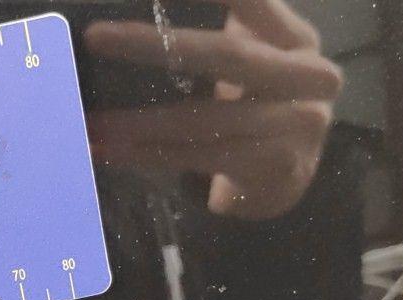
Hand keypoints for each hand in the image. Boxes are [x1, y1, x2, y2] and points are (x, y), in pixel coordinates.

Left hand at [85, 0, 343, 219]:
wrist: (283, 179)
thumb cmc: (253, 108)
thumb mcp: (249, 60)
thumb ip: (217, 30)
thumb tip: (135, 15)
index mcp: (296, 37)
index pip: (254, 0)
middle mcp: (309, 74)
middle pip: (225, 54)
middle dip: (153, 44)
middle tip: (96, 36)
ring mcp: (298, 123)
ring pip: (205, 118)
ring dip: (140, 122)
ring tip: (93, 121)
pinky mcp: (276, 165)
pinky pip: (200, 157)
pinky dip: (150, 155)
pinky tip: (112, 151)